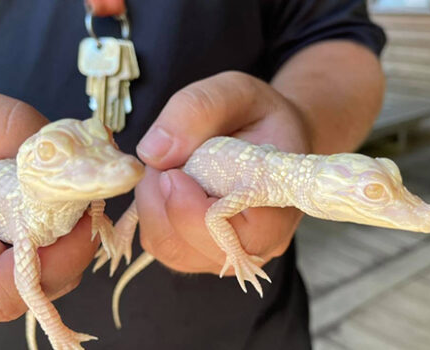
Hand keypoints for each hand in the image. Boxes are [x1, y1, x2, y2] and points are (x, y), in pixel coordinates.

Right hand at [0, 82, 98, 323]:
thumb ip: (1, 125)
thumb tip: (70, 155)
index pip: (2, 287)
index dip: (60, 253)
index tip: (86, 205)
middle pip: (31, 287)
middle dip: (67, 235)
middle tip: (71, 183)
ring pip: (34, 283)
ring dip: (54, 235)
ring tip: (34, 188)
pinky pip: (21, 275)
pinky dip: (37, 239)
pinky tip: (19, 205)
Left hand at [134, 71, 309, 274]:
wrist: (273, 137)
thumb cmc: (260, 116)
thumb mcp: (236, 91)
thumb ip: (198, 109)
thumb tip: (153, 152)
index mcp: (276, 209)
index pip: (231, 235)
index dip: (190, 208)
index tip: (174, 170)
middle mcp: (255, 246)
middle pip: (188, 245)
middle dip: (162, 198)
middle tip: (170, 158)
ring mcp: (225, 256)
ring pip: (167, 246)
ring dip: (154, 203)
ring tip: (173, 167)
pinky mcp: (199, 254)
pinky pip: (161, 244)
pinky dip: (152, 211)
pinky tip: (169, 183)